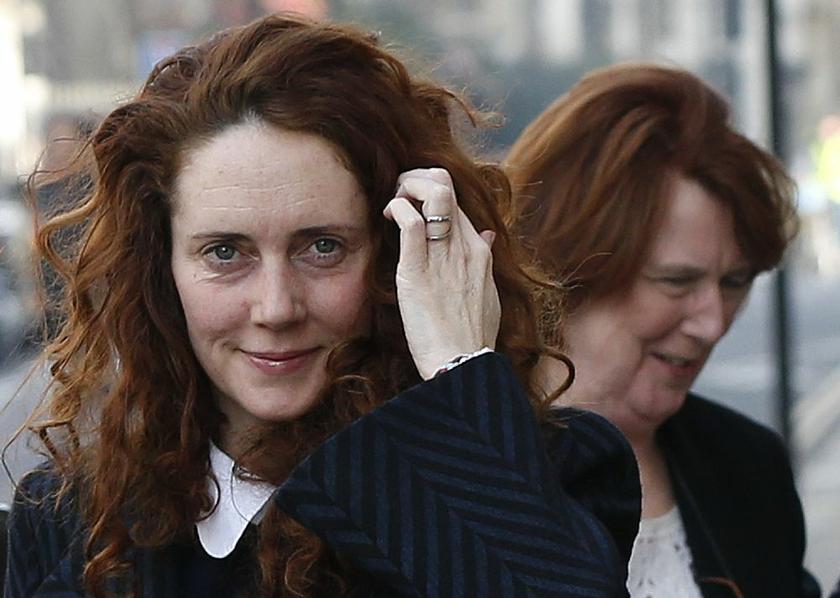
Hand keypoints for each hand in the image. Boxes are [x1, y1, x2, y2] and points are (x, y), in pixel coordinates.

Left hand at [383, 167, 499, 379]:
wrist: (463, 365)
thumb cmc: (471, 338)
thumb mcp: (488, 295)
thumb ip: (485, 264)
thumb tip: (488, 236)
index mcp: (479, 252)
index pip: (457, 199)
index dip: (431, 191)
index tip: (413, 205)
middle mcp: (465, 246)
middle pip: (446, 185)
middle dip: (416, 178)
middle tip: (400, 194)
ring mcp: (444, 256)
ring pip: (433, 192)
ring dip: (406, 186)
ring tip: (394, 203)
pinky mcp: (418, 271)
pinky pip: (410, 221)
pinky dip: (397, 208)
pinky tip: (389, 217)